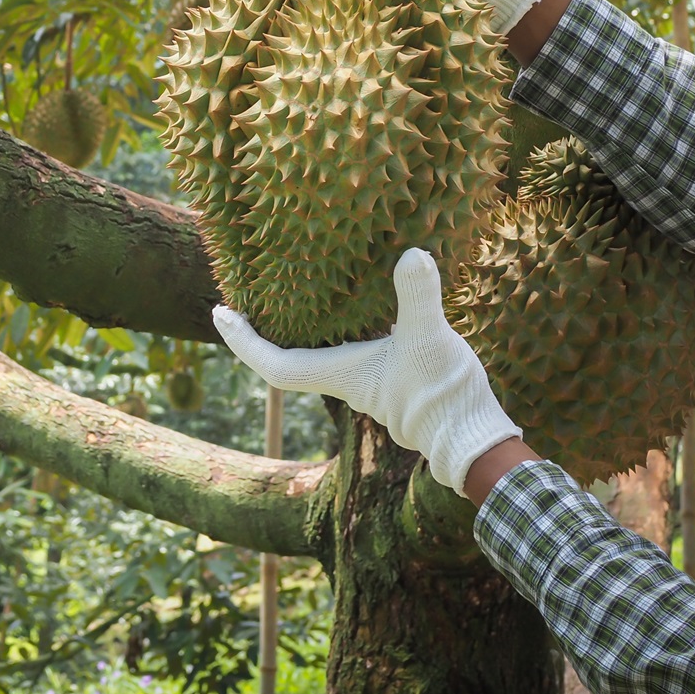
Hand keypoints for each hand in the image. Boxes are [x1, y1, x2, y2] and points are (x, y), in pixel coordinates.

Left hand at [212, 249, 521, 491]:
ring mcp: (367, 383)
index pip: (274, 363)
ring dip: (300, 329)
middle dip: (262, 331)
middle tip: (244, 299)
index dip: (243, 341)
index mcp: (340, 374)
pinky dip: (339, 329)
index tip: (220, 313)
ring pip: (319, 354)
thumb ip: (418, 298)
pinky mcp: (390, 379)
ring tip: (291, 293)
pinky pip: (350, 351)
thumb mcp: (429, 339)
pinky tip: (355, 305)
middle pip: (287, 357)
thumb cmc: (444, 396)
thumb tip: (412, 254)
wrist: (474, 439)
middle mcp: (345, 381)